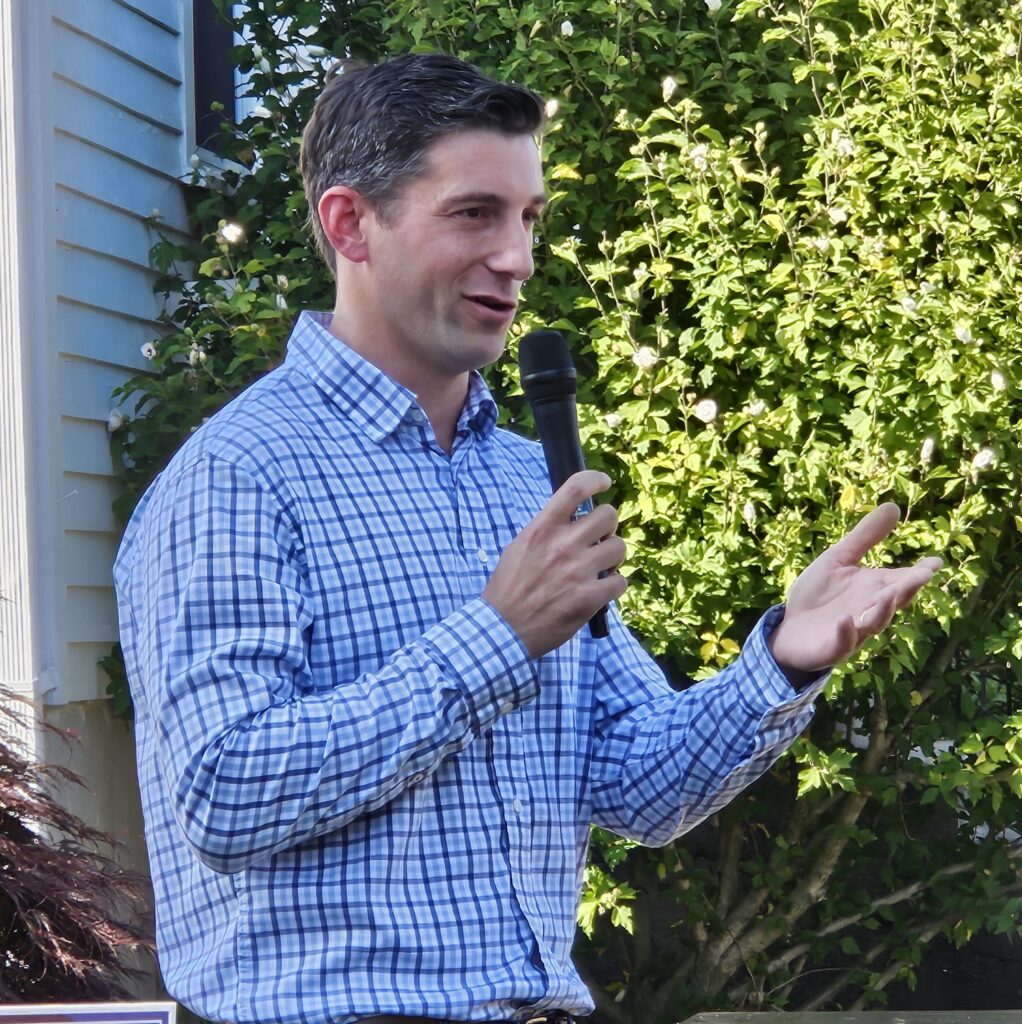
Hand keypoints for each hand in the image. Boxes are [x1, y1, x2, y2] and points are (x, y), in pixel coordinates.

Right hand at [483, 470, 627, 658]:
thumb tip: (573, 519)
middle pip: (608, 516)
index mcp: (542, 529)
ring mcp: (579, 571)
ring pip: (619, 547)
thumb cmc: (508, 588)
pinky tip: (600, 590)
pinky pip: (620, 581)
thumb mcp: (520, 547)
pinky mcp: (590, 597)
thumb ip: (546, 530)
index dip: (596, 480)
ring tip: (600, 568)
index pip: (575, 488)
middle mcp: (563, 545)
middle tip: (599, 540)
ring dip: (612, 556)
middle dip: (607, 527)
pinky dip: (613, 585)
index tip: (604, 483)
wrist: (503, 628)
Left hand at [769, 503, 942, 680]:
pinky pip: (843, 642)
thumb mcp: (838, 559)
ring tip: (889, 596)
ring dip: (882, 611)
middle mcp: (869, 610)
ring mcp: (853, 631)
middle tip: (923, 576)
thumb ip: (865, 538)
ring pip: (873, 623)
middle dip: (907, 589)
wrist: (789, 626)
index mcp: (874, 589)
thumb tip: (893, 506)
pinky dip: (846, 632)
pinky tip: (846, 621)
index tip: (935, 562)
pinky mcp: (833, 647)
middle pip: (892, 600)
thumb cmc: (818, 594)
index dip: (918, 572)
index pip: (901, 580)